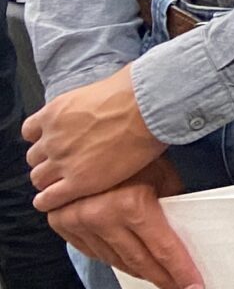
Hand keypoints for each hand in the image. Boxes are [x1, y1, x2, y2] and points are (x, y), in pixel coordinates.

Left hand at [26, 67, 166, 208]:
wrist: (148, 108)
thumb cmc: (135, 92)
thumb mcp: (102, 86)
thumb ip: (91, 100)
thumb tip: (106, 97)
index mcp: (54, 113)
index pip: (30, 132)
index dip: (43, 139)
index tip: (54, 143)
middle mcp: (52, 138)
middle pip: (34, 158)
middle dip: (48, 161)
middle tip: (65, 164)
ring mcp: (62, 160)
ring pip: (39, 179)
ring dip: (50, 181)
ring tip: (64, 183)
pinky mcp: (78, 181)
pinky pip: (49, 199)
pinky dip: (48, 202)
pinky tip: (55, 202)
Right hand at [47, 158, 200, 288]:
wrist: (89, 136)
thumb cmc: (136, 150)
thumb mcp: (163, 174)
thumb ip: (173, 205)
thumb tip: (187, 232)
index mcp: (130, 204)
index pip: (162, 248)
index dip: (180, 270)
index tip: (194, 288)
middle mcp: (100, 217)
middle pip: (139, 260)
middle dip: (163, 278)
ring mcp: (78, 222)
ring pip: (115, 260)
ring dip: (140, 272)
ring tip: (162, 280)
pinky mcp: (63, 225)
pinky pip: (94, 252)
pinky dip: (115, 259)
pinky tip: (133, 265)